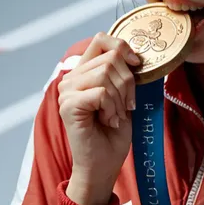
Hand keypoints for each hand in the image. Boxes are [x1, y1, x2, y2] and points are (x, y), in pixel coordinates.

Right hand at [58, 33, 139, 204]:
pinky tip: (108, 121)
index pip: (100, 39)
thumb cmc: (114, 133)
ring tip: (115, 116)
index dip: (122, 46)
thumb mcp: (124, 96)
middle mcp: (71, 78)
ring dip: (120, 98)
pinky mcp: (68, 105)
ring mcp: (67, 91)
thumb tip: (136, 55)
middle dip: (128, 83)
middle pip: (110, 58)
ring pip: (106, 74)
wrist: (103, 165)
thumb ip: (123, 73)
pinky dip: (112, 108)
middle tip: (125, 106)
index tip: (136, 64)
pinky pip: (101, 93)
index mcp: (84, 72)